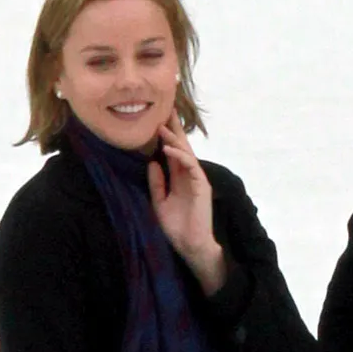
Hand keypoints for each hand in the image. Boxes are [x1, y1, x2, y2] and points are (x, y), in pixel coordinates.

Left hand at [148, 112, 228, 290]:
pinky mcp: (201, 185)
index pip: (171, 150)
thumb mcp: (158, 202)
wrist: (189, 246)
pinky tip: (167, 148)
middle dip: (173, 126)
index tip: (156, 115)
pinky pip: (190, 165)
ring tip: (161, 125)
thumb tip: (151, 162)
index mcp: (178, 176)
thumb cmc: (176, 228)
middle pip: (181, 145)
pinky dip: (179, 156)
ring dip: (173, 138)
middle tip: (165, 105)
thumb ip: (156, 182)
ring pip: (185, 152)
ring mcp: (196, 179)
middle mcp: (188, 174)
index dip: (165, 133)